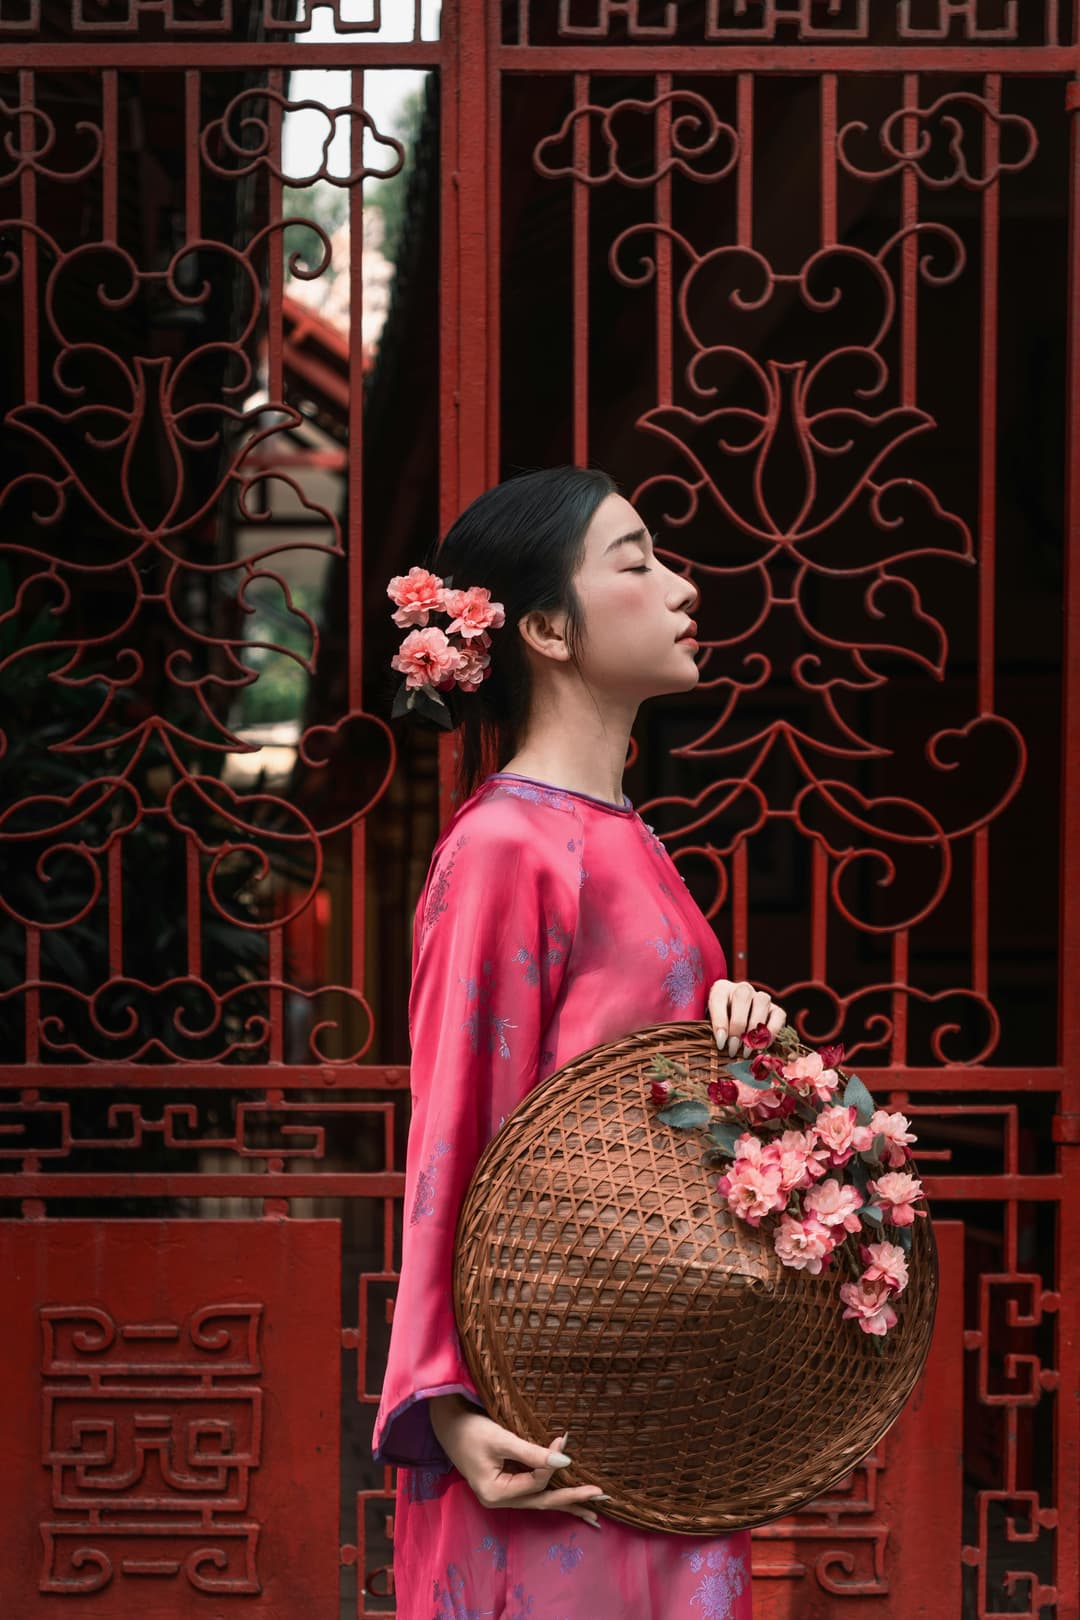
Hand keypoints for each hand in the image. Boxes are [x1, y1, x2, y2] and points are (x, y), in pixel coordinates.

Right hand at [429, 1394, 606, 1528]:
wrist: (446, 1422)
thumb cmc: (470, 1428)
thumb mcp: (501, 1438)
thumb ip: (532, 1452)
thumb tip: (565, 1461)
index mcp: (496, 1493)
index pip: (536, 1482)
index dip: (552, 1461)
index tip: (564, 1437)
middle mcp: (499, 1500)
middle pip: (542, 1501)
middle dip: (573, 1500)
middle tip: (602, 1497)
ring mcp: (501, 1496)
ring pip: (539, 1501)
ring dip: (566, 1502)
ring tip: (593, 1513)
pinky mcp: (504, 1485)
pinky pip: (533, 1493)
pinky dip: (551, 1494)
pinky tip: (568, 1501)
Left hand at [708, 978, 785, 1057]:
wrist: (736, 1027)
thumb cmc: (721, 1028)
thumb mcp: (711, 1027)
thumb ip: (714, 1032)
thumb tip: (721, 1045)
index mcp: (721, 989)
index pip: (719, 998)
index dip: (720, 1021)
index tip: (721, 1043)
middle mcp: (742, 989)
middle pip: (742, 996)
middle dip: (738, 1025)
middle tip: (733, 1048)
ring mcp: (760, 997)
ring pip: (761, 1002)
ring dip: (755, 1028)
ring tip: (747, 1050)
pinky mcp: (775, 1009)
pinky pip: (778, 1015)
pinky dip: (772, 1032)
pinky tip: (762, 1046)